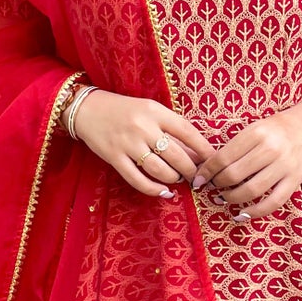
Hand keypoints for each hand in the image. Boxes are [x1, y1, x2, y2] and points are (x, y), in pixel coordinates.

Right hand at [71, 90, 214, 199]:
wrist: (88, 109)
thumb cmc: (125, 110)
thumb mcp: (150, 111)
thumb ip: (171, 130)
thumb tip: (197, 154)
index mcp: (155, 111)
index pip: (187, 131)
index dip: (203, 149)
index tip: (213, 161)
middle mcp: (143, 127)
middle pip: (176, 155)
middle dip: (190, 170)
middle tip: (196, 177)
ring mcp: (127, 143)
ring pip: (159, 170)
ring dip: (173, 179)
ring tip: (177, 179)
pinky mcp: (114, 157)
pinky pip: (138, 180)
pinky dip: (154, 189)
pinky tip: (163, 192)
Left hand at [195, 106, 301, 220]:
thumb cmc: (278, 127)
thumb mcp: (255, 127)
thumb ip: (235, 145)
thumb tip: (208, 168)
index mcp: (256, 133)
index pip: (223, 157)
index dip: (206, 172)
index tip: (198, 180)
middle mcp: (270, 149)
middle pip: (234, 175)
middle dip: (217, 185)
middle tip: (211, 188)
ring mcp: (284, 166)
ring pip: (251, 190)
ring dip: (231, 198)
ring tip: (223, 198)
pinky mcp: (295, 180)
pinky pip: (272, 202)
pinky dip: (254, 212)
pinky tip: (241, 214)